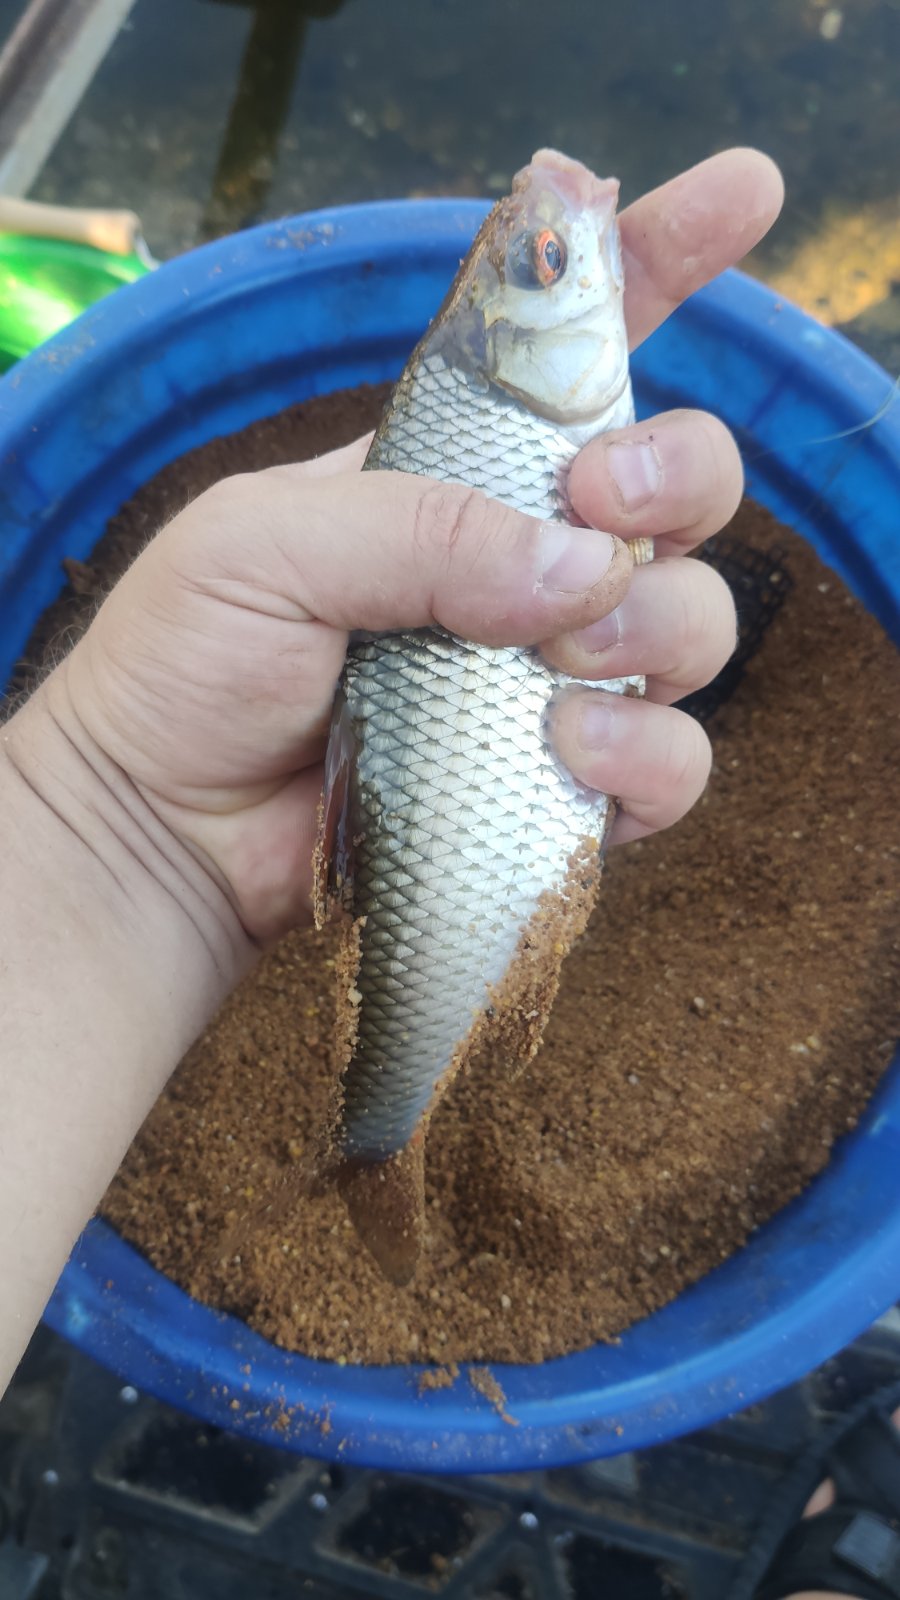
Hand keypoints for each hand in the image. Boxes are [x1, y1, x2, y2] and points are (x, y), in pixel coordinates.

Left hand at [57, 148, 781, 944]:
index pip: (575, 354)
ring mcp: (550, 676)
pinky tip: (570, 752)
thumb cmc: (189, 660)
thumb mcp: (266, 545)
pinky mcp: (562, 784)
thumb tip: (581, 564)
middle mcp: (524, 564)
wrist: (161, 827)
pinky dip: (649, 758)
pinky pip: (671, 764)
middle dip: (679, 474)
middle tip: (607, 506)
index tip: (739, 193)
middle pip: (680, 487)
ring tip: (562, 667)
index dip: (658, 266)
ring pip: (695, 622)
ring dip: (662, 626)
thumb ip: (419, 529)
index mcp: (456, 471)